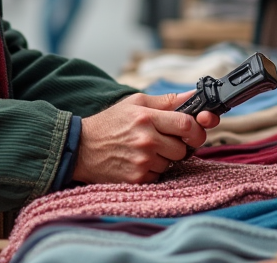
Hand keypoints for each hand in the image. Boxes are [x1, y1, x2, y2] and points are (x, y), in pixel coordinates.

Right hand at [73, 91, 219, 183]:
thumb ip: (167, 100)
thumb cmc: (110, 122)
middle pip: (182, 148)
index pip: (186, 124)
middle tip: (163, 140)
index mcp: (146, 117)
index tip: (193, 131)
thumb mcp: (135, 103)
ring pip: (171, 164)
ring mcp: (141, 162)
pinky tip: (137, 161)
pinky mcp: (136, 179)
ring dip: (164, 158)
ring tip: (145, 150)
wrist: (80, 147)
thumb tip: (195, 96)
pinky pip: (158, 176)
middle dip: (178, 145)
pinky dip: (152, 171)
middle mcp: (146, 140)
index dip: (196, 129)